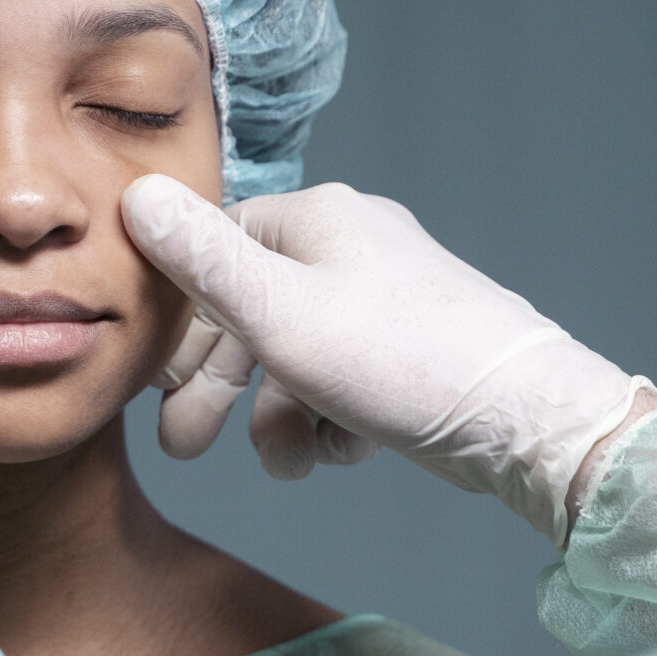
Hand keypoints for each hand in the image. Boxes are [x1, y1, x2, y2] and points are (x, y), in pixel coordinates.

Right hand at [127, 176, 648, 542]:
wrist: (520, 419)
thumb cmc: (399, 359)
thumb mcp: (277, 312)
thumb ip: (200, 260)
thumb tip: (136, 192)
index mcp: (315, 219)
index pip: (215, 248)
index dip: (178, 316)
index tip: (154, 378)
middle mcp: (349, 249)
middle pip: (251, 312)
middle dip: (218, 387)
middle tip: (184, 448)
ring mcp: (384, 301)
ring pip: (296, 359)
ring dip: (280, 418)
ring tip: (289, 464)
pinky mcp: (409, 353)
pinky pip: (343, 384)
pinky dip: (333, 422)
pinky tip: (345, 450)